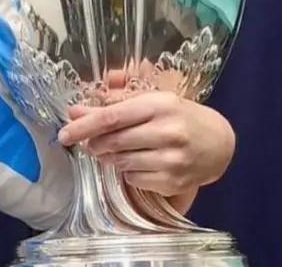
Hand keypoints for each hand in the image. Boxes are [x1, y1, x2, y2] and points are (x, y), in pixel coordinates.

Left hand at [57, 91, 235, 198]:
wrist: (217, 143)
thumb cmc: (177, 116)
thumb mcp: (151, 99)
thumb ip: (113, 102)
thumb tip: (75, 110)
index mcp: (159, 105)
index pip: (112, 117)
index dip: (84, 126)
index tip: (64, 134)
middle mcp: (169, 131)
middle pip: (113, 142)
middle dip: (94, 144)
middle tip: (91, 143)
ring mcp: (173, 160)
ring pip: (121, 162)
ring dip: (110, 158)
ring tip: (116, 150)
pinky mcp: (174, 182)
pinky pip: (134, 179)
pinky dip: (128, 172)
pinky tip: (137, 162)